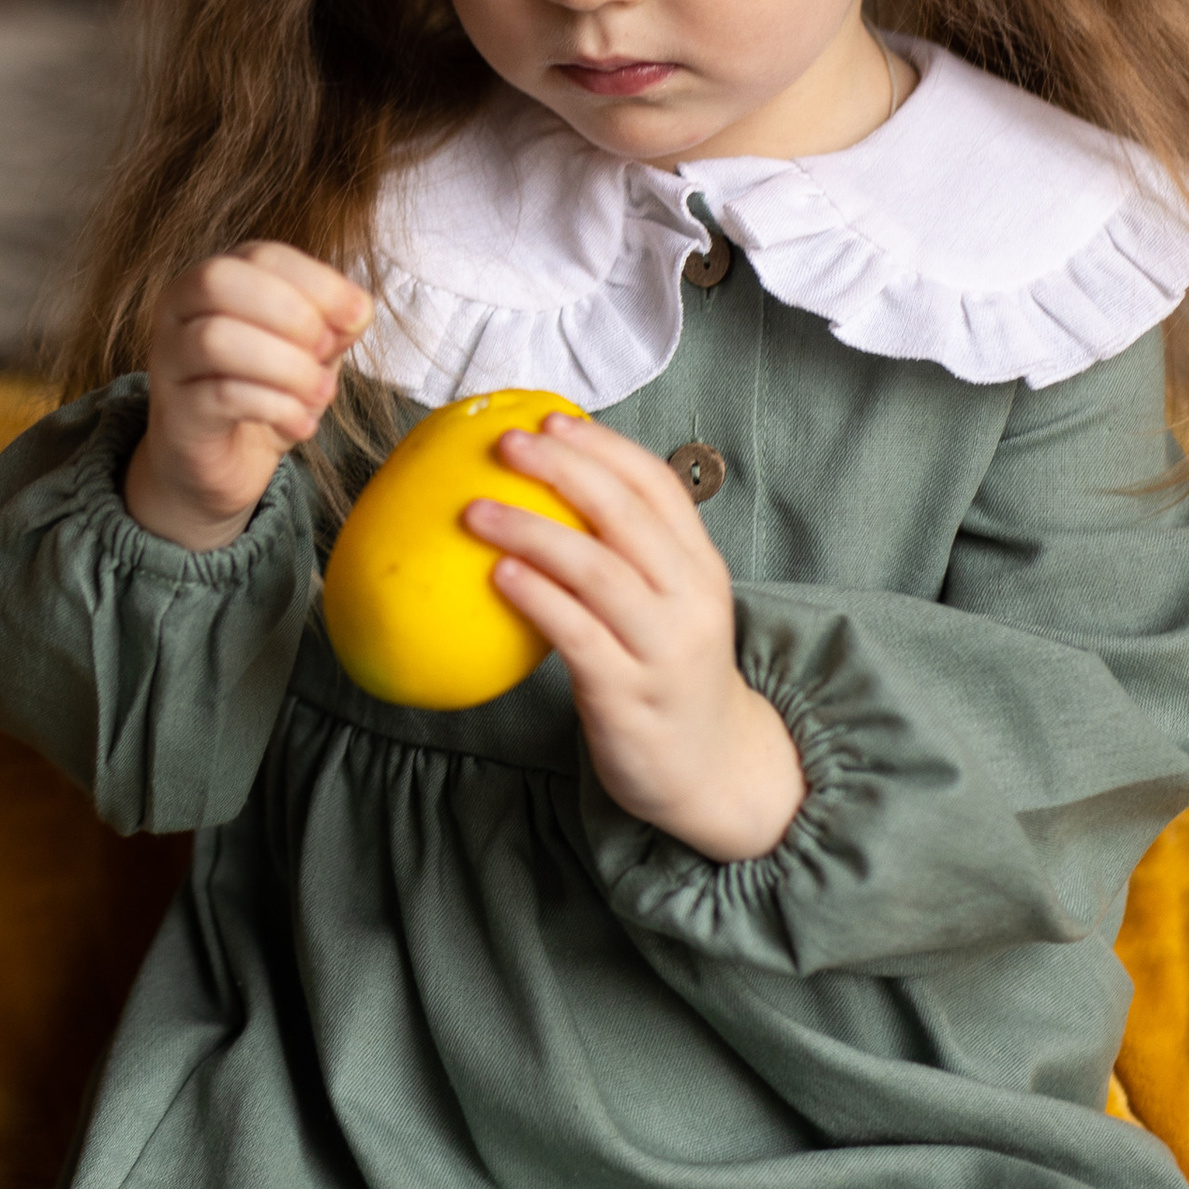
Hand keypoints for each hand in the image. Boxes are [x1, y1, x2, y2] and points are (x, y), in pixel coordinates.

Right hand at [124, 242, 370, 552]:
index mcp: (216, 279)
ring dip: (286, 367)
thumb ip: (331, 325)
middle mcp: (180, 309)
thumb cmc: (262, 393)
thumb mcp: (308, 352)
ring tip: (319, 394)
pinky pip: (220, 395)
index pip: (262, 254)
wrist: (221, 464)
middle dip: (289, 313)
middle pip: (218, 279)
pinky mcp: (175, 412)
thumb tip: (356, 312)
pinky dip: (275, 407)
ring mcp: (169, 360)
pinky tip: (299, 424)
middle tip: (325, 351)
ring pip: (214, 338)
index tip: (358, 316)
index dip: (317, 282)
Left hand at [465, 416, 803, 860]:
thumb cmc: (668, 671)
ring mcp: (662, 647)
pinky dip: (538, 597)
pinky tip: (499, 574)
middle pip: (625, 515)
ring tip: (477, 510)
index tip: (551, 419)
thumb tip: (546, 486)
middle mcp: (690, 599)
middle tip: (506, 444)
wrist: (712, 769)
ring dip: (532, 531)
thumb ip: (625, 553)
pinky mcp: (628, 694)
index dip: (604, 447)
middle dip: (563, 469)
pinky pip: (577, 634)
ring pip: (597, 570)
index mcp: (700, 566)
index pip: (658, 486)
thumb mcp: (667, 604)